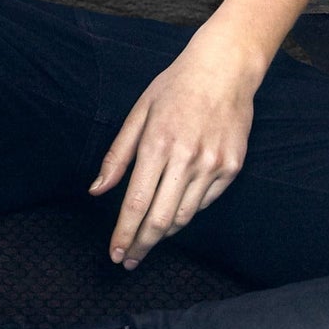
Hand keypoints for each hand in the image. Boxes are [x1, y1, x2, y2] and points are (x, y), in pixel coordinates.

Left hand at [86, 21, 260, 269]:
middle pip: (160, 219)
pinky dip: (187, 211)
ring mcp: (212, 165)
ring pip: (184, 216)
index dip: (124, 233)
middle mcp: (186, 158)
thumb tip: (96, 190)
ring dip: (163, 233)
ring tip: (148, 238)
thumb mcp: (140, 112)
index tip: (115, 254)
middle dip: (141, 245)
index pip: (136, 202)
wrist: (225, 68)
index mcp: (157, 143)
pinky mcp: (232, 167)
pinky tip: (174, 210)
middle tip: (129, 260)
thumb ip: (117, 155)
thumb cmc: (175, 86)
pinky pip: (205, 202)